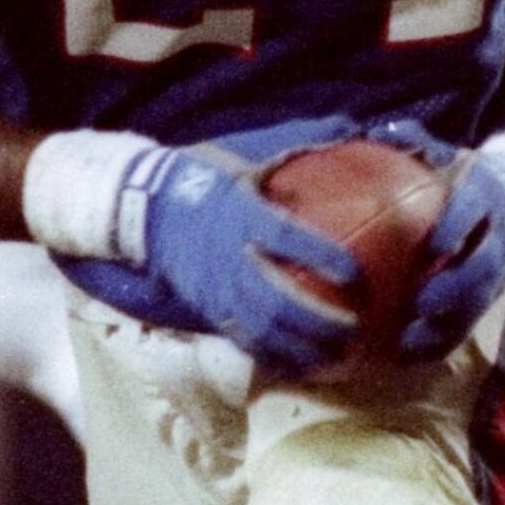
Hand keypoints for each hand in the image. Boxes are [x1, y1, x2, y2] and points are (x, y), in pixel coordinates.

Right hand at [137, 144, 363, 379]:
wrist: (148, 210)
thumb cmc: (208, 183)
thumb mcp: (247, 165)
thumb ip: (293, 162)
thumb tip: (350, 137)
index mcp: (243, 215)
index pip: (287, 238)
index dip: (322, 257)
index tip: (356, 276)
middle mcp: (231, 256)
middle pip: (277, 298)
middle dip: (318, 321)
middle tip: (357, 331)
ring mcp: (217, 287)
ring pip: (262, 327)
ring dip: (302, 347)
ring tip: (338, 357)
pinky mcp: (208, 308)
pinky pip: (243, 339)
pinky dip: (275, 356)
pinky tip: (303, 366)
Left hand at [404, 143, 504, 360]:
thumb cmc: (469, 178)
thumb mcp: (452, 159)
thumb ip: (415, 153)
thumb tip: (367, 134)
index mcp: (486, 195)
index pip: (476, 208)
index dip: (458, 226)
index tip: (437, 245)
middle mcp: (498, 234)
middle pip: (483, 266)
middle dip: (454, 288)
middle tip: (419, 303)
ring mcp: (499, 267)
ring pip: (479, 301)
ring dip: (447, 323)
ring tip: (409, 340)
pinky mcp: (491, 292)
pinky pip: (468, 322)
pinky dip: (441, 341)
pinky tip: (408, 355)